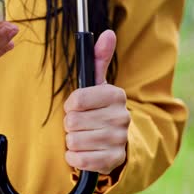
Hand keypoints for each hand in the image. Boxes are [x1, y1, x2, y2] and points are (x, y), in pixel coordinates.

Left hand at [64, 30, 129, 174]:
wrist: (115, 143)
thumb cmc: (99, 111)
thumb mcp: (98, 85)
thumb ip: (99, 58)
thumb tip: (108, 33)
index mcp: (116, 95)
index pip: (77, 100)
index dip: (71, 106)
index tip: (75, 107)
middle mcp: (122, 117)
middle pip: (73, 122)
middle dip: (71, 125)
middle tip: (81, 125)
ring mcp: (119, 140)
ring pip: (75, 141)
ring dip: (72, 141)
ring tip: (83, 138)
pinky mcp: (113, 161)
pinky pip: (79, 160)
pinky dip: (75, 158)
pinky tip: (84, 152)